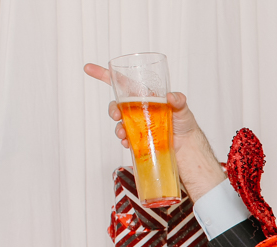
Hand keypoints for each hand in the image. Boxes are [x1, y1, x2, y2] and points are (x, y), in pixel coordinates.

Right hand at [83, 63, 226, 200]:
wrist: (187, 147)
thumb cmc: (185, 124)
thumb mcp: (183, 108)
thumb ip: (178, 100)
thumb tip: (170, 96)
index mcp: (145, 97)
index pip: (122, 82)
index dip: (105, 75)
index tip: (89, 69)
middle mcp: (138, 109)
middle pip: (117, 105)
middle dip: (112, 109)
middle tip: (116, 115)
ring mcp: (137, 124)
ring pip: (120, 123)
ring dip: (117, 128)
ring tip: (123, 134)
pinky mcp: (138, 138)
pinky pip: (126, 138)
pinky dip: (124, 141)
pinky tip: (128, 143)